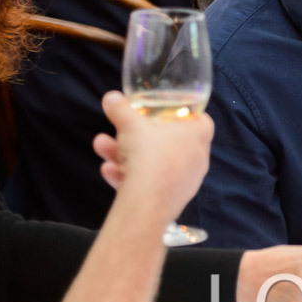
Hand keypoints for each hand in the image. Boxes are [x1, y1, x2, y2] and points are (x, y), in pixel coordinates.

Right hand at [92, 91, 211, 216]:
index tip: (164, 110)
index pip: (199, 119)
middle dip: (137, 136)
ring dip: (126, 155)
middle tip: (119, 131)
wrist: (146, 204)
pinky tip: (108, 172)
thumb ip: (120, 109)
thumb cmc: (148, 156)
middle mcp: (197, 159)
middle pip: (167, 141)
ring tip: (102, 148)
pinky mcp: (170, 201)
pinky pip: (150, 183)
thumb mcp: (130, 124)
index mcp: (198, 135)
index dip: (182, 113)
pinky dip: (129, 176)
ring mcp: (185, 182)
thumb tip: (111, 97)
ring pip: (154, 163)